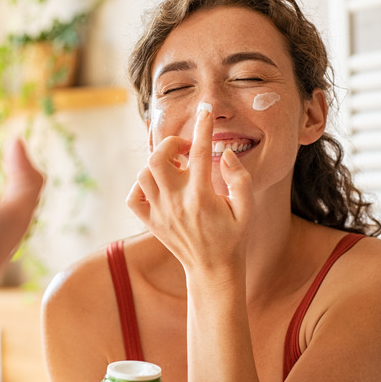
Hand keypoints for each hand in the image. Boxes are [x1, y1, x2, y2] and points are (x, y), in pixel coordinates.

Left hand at [126, 103, 252, 274]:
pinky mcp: (150, 222)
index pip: (199, 152)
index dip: (203, 127)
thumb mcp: (247, 209)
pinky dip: (140, 186)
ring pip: (143, 174)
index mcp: (202, 197)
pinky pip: (133, 197)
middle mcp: (176, 203)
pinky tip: (158, 186)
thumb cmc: (233, 238)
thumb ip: (240, 179)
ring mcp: (160, 213)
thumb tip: (224, 154)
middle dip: (170, 144)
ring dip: (157, 163)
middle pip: (158, 159)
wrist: (213, 270)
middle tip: (185, 149)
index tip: (205, 111)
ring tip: (175, 168)